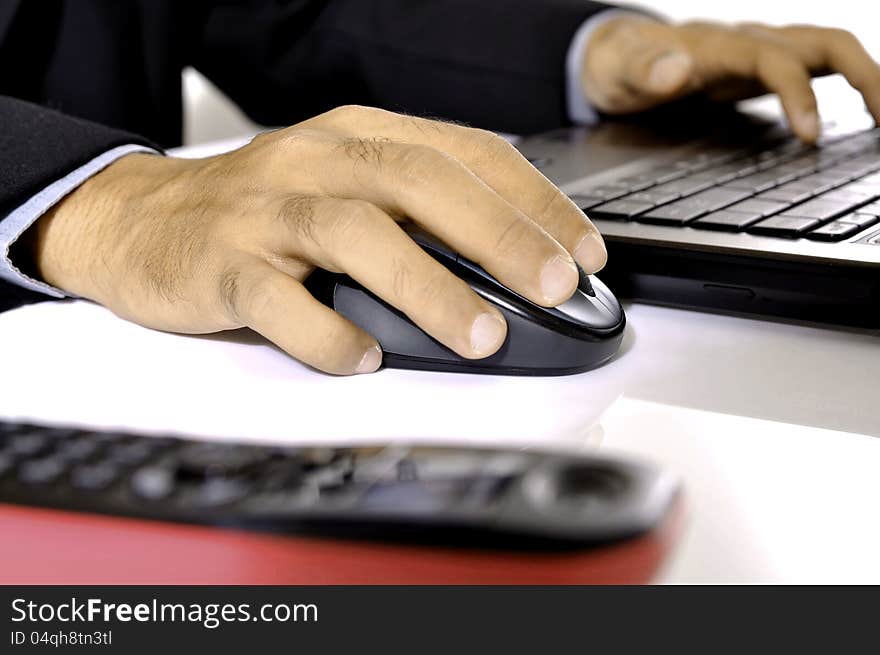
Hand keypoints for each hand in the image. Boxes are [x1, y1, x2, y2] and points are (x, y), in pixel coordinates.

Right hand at [31, 106, 605, 374]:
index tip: (584, 252)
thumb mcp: (345, 186)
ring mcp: (266, 212)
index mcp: (359, 136)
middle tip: (555, 287)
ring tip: (481, 337)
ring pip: (356, 236)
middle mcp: (317, 162)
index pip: (465, 155)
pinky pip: (278, 301)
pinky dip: (325, 333)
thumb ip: (418, 213)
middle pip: (420, 184)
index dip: (533, 202)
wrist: (140, 219)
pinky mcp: (221, 264)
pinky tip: (363, 359)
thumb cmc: (264, 210)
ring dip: (428, 288)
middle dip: (500, 237)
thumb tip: (514, 266)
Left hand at [582, 16, 879, 142]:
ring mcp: (760, 52)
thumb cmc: (620, 65)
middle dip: (865, 77)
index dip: (798, 93)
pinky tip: (862, 117)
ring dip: (868, 78)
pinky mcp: (763, 68)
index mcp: (719, 46)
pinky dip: (847, 86)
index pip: (776, 60)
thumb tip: (674, 71)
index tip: (811, 135)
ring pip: (830, 51)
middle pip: (825, 43)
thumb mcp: (620, 70)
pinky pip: (818, 69)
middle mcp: (749, 42)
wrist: (616, 56)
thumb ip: (644, 70)